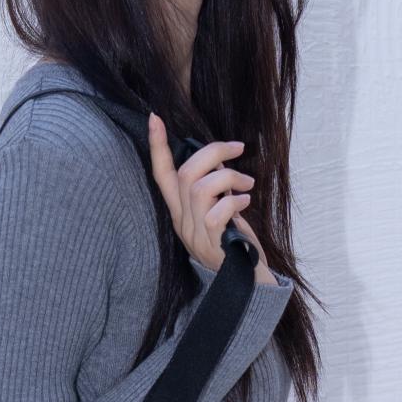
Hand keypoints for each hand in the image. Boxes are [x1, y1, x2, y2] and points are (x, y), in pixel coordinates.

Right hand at [147, 113, 273, 284]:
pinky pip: (216, 215)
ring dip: (229, 177)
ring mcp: (196, 236)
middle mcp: (182, 223)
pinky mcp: (213, 246)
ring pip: (201, 190)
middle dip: (213, 153)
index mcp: (180, 212)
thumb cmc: (235, 242)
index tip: (155, 118)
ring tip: (247, 183)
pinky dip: (233, 202)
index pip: (161, 176)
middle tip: (238, 150)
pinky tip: (244, 203)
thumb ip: (213, 188)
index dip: (157, 147)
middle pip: (185, 174)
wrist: (247, 282)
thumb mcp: (219, 210)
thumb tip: (219, 158)